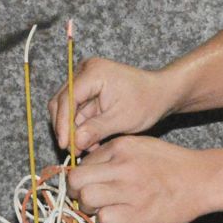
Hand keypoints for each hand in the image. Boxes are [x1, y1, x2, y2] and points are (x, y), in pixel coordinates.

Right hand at [48, 56, 173, 155]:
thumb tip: (75, 143)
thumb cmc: (147, 101)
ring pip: (66, 109)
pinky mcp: (88, 91)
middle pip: (61, 102)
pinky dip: (81, 127)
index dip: (63, 124)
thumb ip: (96, 130)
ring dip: (73, 130)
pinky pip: (76, 111)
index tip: (65, 145)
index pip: (67, 98)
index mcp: (93, 72)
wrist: (161, 94)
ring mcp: (85, 80)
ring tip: (85, 149)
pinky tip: (90, 142)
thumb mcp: (122, 119)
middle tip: (73, 151)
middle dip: (66, 128)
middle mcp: (85, 71)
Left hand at [65, 135, 210, 222]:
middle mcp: (121, 165)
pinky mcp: (138, 212)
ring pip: (85, 199)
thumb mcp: (141, 146)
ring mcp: (130, 189)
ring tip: (100, 211)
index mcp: (120, 146)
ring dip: (87, 209)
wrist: (203, 179)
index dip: (81, 178)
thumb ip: (115, 155)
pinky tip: (116, 220)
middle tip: (84, 200)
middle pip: (75, 180)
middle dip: (73, 193)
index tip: (87, 187)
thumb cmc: (172, 165)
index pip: (81, 163)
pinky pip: (104, 219)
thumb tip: (87, 170)